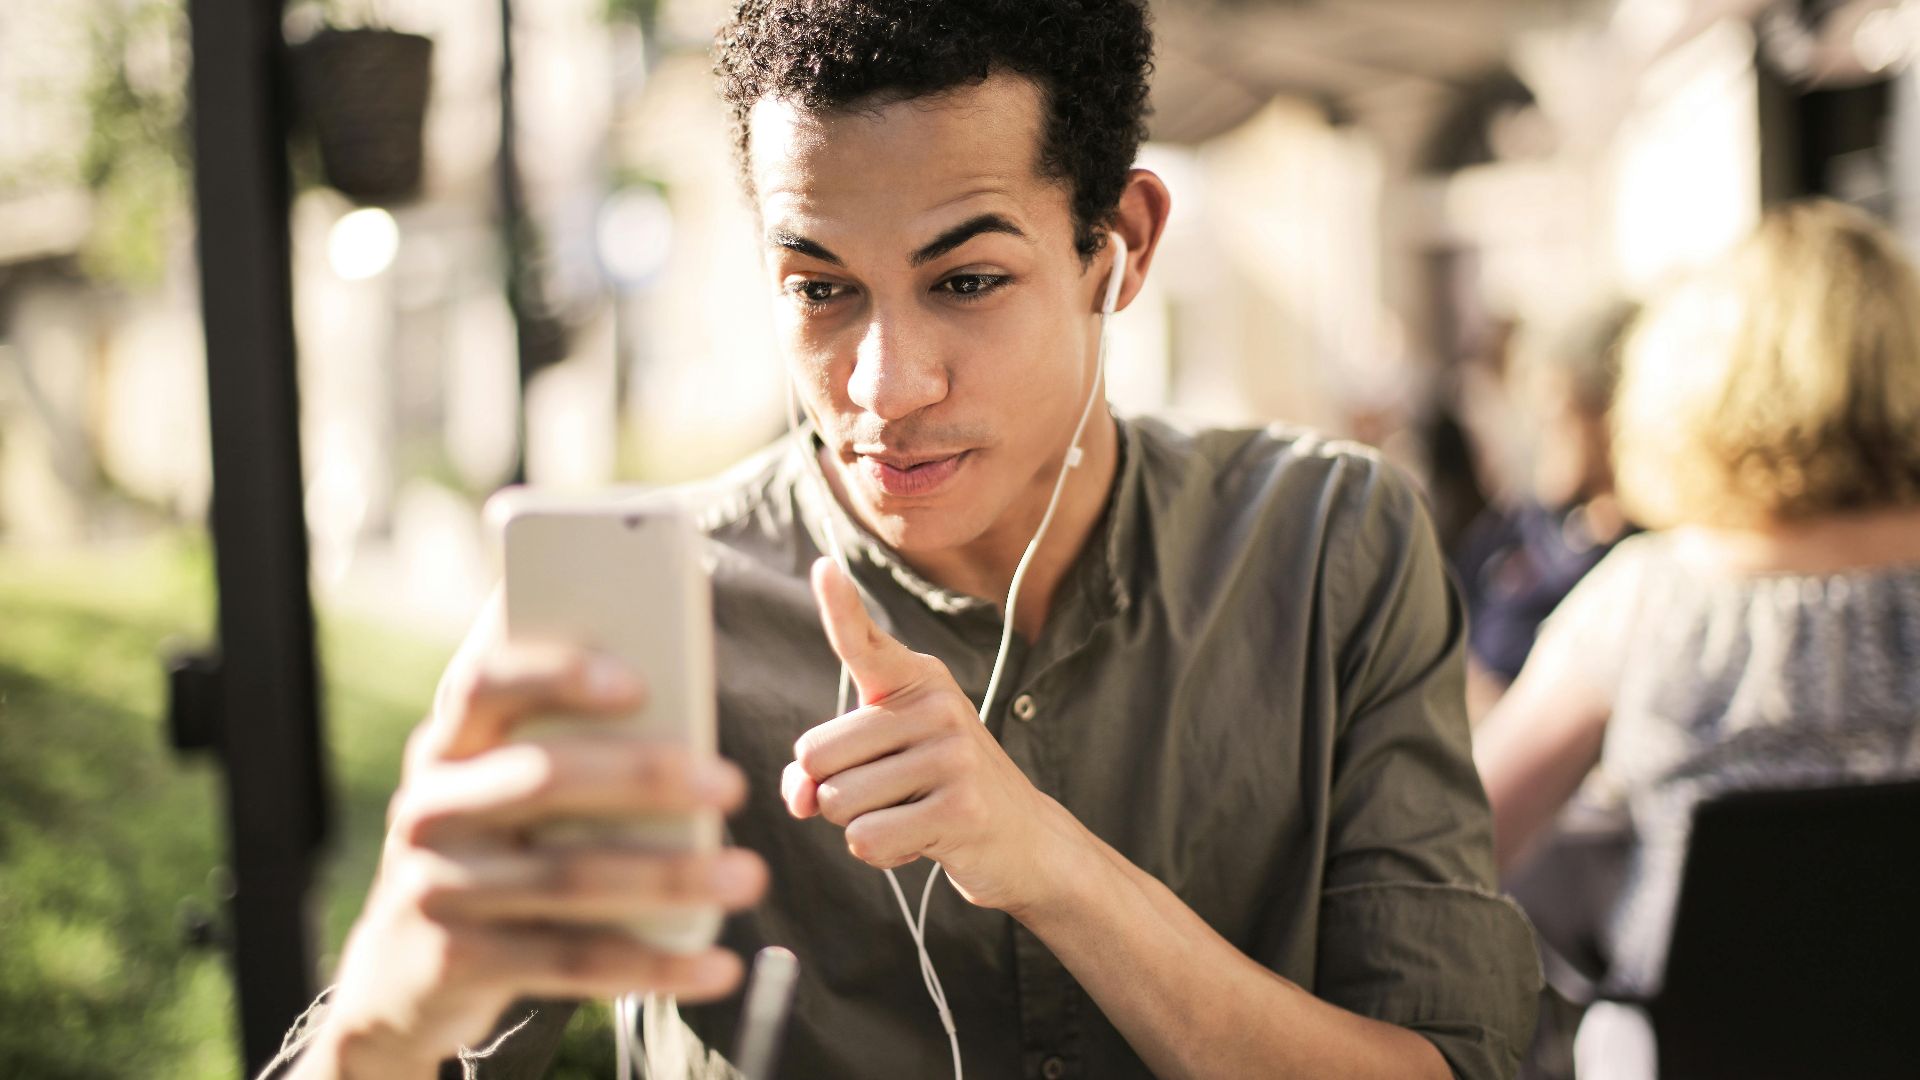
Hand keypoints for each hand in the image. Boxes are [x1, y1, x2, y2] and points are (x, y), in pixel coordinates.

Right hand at [305, 597, 767, 1077]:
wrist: (401, 974)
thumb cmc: (495, 850)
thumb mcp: (503, 792)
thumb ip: (566, 748)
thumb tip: (687, 708)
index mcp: (448, 746)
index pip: (484, 687)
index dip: (556, 675)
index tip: (639, 680)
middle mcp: (431, 809)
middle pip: (543, 778)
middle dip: (645, 777)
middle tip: (732, 785)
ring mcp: (437, 888)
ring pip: (569, 876)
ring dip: (671, 877)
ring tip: (748, 876)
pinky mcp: (456, 963)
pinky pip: (573, 962)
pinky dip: (655, 966)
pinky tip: (718, 965)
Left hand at [780, 559, 1087, 915]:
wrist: (1023, 840)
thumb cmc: (935, 794)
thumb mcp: (878, 766)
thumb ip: (822, 771)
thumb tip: (798, 795)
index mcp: (917, 681)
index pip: (864, 642)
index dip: (840, 607)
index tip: (822, 567)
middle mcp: (936, 706)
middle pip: (815, 755)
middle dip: (833, 791)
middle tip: (892, 794)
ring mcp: (953, 754)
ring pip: (836, 803)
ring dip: (859, 824)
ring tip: (912, 814)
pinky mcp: (961, 808)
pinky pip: (866, 840)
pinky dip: (881, 853)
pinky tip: (922, 841)